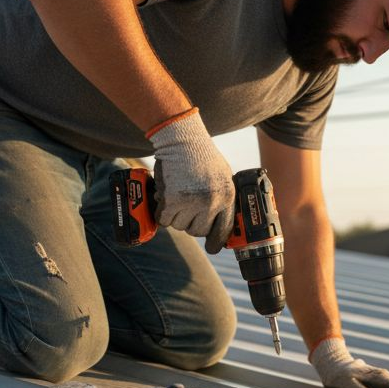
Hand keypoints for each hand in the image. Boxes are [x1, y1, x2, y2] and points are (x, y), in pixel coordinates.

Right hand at [148, 108, 235, 251]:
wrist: (183, 139)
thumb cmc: (201, 155)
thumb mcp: (222, 176)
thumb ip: (221, 198)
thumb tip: (218, 223)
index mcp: (227, 197)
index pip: (223, 229)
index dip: (216, 241)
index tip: (212, 248)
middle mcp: (211, 202)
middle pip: (197, 231)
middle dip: (190, 222)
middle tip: (186, 208)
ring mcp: (192, 202)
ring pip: (180, 226)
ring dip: (175, 215)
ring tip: (177, 195)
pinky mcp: (172, 200)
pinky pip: (165, 219)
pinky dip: (162, 212)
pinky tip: (166, 198)